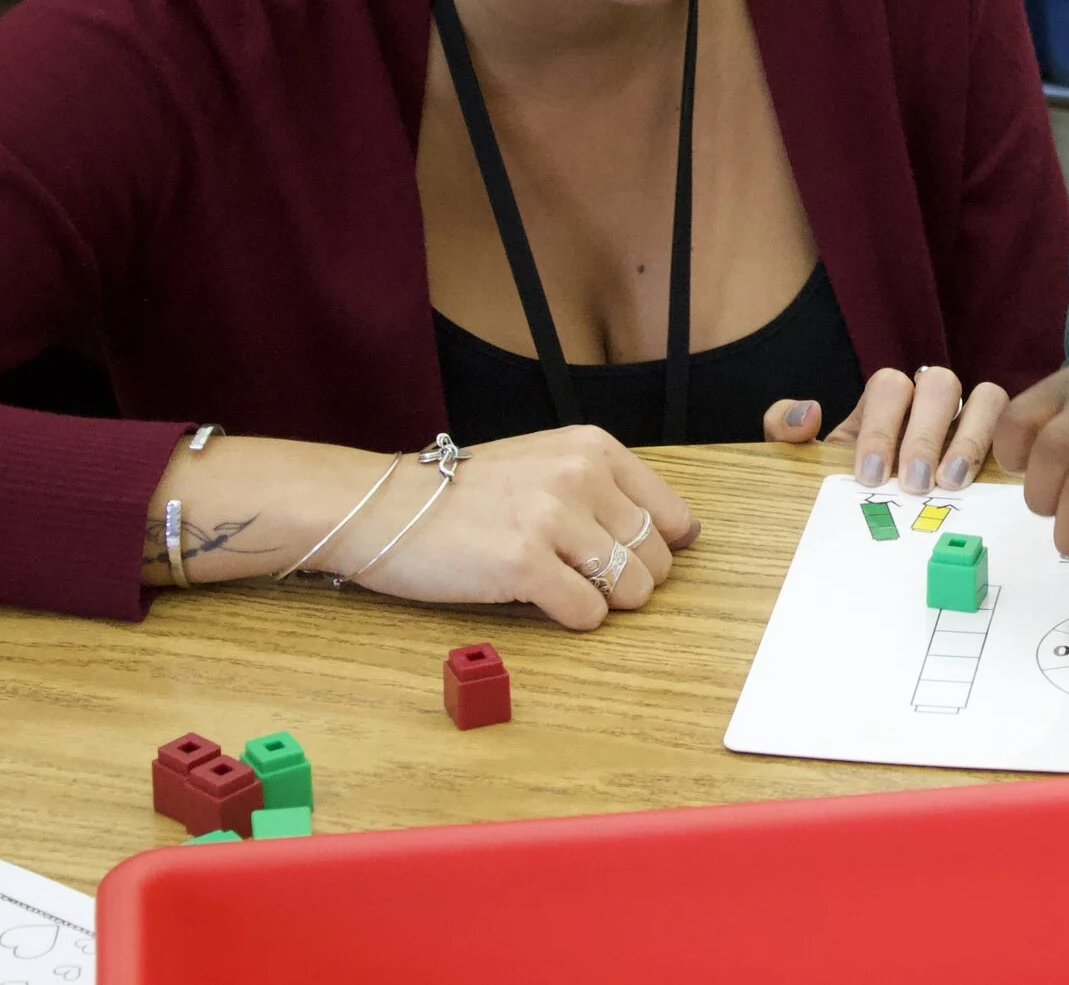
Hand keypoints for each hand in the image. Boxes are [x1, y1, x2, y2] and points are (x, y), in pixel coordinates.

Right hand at [338, 424, 699, 630]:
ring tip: (562, 587)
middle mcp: (580, 476)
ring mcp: (552, 518)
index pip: (674, 517)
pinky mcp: (523, 564)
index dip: (658, 551)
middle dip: (629, 580)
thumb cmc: (465, 493)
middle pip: (656, 559)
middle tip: (581, 576)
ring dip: (604, 603)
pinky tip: (538, 600)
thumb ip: (608, 489)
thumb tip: (684, 533)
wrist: (384, 507)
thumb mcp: (546, 464)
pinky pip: (588, 614)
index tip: (631, 560)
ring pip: (631, 589)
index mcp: (593, 448)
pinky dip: (573, 620)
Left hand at [769, 366, 1007, 496]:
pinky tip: (987, 478)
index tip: (871, 474)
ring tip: (951, 483)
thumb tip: (809, 412)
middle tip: (914, 483)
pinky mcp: (998, 443)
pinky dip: (1002, 442)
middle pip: (938, 383)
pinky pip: (1012, 425)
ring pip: (985, 396)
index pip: (888, 385)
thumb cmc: (846, 485)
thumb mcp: (808, 461)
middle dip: (925, 434)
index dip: (882, 426)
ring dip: (970, 438)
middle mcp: (930, 402)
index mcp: (885, 402)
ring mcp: (968, 419)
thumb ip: (785, 430)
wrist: (872, 520)